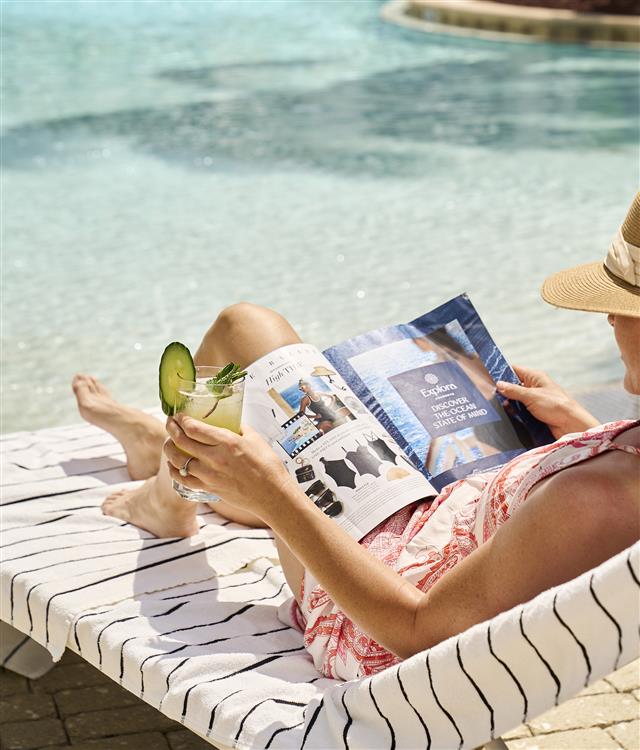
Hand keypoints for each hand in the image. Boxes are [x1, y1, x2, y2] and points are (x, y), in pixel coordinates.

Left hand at [164, 415, 295, 517]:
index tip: (178, 414)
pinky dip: (175, 471)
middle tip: (170, 422)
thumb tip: (228, 421)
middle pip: (181, 441)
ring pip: (177, 461)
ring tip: (169, 442)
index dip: (181, 419)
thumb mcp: (255, 439)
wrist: (272, 495)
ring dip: (169, 449)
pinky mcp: (209, 488)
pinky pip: (184, 479)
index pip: (193, 428)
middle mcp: (214, 458)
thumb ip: (239, 428)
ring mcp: (209, 475)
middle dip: (171, 428)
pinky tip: (173, 465)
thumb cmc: (268, 465)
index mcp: (227, 442)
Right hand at [496, 365, 598, 439]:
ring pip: (516, 398)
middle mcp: (535, 386)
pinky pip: (521, 409)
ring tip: (495, 407)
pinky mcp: (536, 411)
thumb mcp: (531, 396)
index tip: (487, 377)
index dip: (501, 372)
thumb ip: (514, 391)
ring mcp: (535, 399)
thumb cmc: (555, 406)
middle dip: (502, 390)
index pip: (514, 370)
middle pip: (513, 385)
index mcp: (535, 377)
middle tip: (488, 395)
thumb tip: (498, 384)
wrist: (571, 425)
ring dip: (508, 403)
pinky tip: (506, 415)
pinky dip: (514, 411)